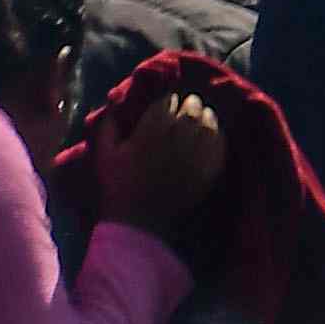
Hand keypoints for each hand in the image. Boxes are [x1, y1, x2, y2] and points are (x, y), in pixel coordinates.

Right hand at [104, 84, 231, 239]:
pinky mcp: (208, 170)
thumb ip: (109, 124)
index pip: (166, 102)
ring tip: (203, 115)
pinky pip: (219, 146)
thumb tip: (116, 102)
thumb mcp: (105, 153)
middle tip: (188, 104)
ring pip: (208, 125)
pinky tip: (212, 135)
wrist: (139, 222)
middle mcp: (177, 138)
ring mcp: (196, 154)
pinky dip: (217, 136)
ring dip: (206, 117)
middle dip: (189, 104)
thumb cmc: (118, 185)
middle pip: (191, 109)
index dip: (167, 101)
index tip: (167, 104)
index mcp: (151, 130)